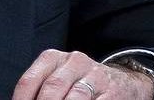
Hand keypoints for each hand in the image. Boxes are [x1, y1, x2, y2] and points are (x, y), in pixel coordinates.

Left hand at [12, 49, 153, 99]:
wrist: (123, 83)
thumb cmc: (80, 83)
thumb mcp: (58, 78)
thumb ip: (39, 90)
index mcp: (54, 58)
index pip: (30, 80)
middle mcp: (74, 61)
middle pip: (51, 89)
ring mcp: (95, 75)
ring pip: (75, 97)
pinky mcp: (112, 91)